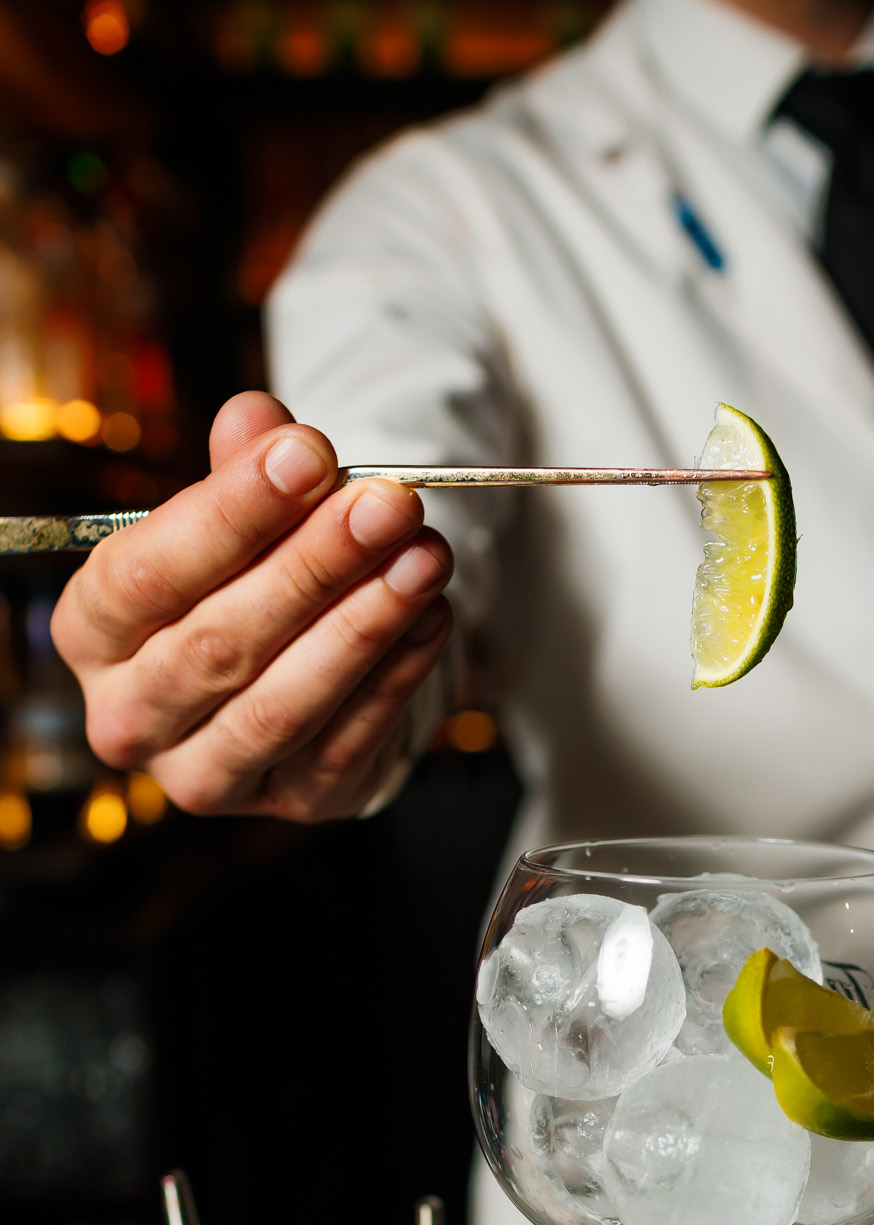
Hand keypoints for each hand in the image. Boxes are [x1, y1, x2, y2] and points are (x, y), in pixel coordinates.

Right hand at [52, 391, 453, 820]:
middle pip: (218, 644)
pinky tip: (431, 615)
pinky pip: (344, 744)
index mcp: (91, 633)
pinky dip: (394, 677)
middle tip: (388, 506)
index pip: (144, 573)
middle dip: (313, 568)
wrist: (297, 666)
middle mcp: (129, 716)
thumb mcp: (238, 516)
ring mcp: (206, 773)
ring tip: (425, 558)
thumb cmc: (249, 579)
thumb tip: (261, 420)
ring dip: (364, 626)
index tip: (309, 454)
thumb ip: (243, 468)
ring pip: (281, 705)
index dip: (231, 512)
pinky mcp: (289, 803)